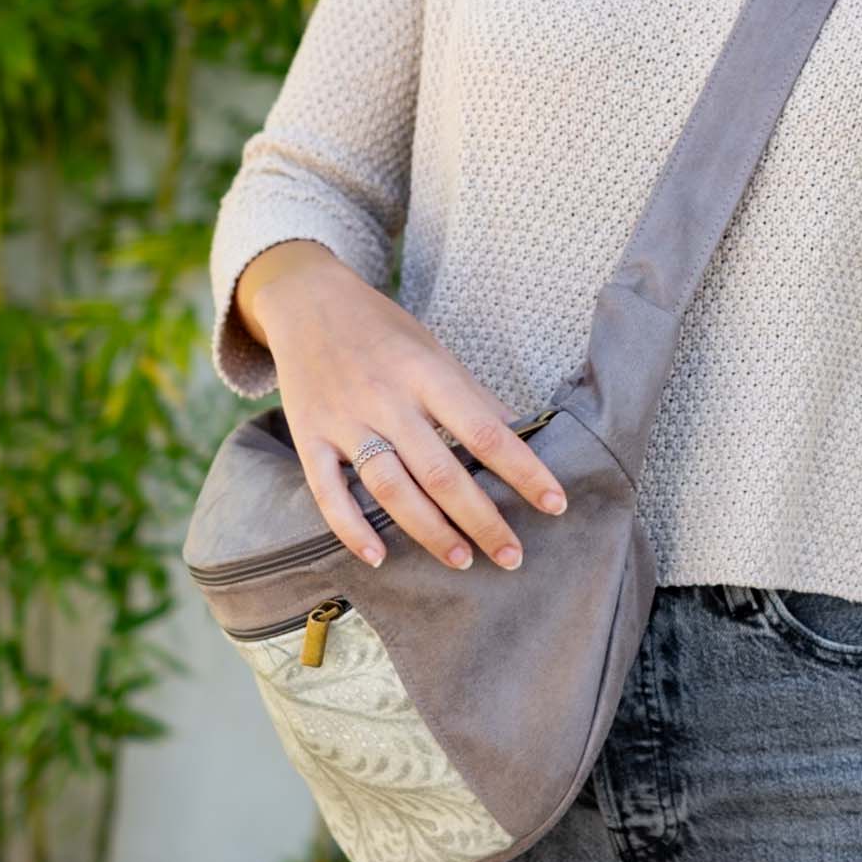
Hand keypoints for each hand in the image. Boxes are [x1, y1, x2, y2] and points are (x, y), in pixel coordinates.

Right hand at [236, 240, 567, 571]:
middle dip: (481, 519)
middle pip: (440, 472)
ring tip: (462, 560)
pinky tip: (379, 558)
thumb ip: (475, 398)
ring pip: (390, 489)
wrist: (306, 301)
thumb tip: (526, 436)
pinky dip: (352, 529)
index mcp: (426, 374)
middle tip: (512, 556)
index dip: (523, 471)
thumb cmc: (383, 330)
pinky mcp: (308, 438)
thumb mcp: (436, 351)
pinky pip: (328, 493)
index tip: (554, 503)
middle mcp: (386, 399)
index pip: (485, 432)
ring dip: (429, 531)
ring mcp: (344, 421)